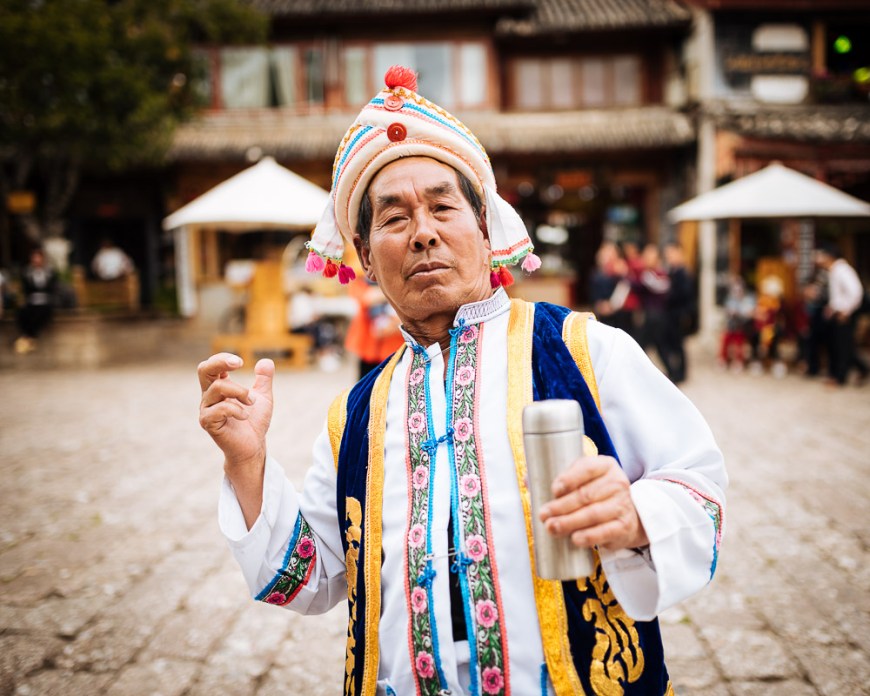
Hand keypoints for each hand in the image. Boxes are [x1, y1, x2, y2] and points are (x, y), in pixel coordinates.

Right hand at [198, 354, 274, 526]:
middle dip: (221, 362)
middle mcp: (209, 396)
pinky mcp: (208, 422)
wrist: (253, 446)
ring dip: (240, 392)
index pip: (213, 365)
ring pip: (218, 387)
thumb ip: (264, 379)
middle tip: (239, 363)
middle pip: (204, 369)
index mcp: (219, 387)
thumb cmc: (254, 422)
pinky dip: (236, 409)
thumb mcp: (263, 397)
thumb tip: (266, 361)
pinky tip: (245, 416)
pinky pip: (220, 408)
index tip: (241, 361)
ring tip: (251, 403)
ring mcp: (206, 409)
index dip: (223, 358)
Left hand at [538, 455, 647, 551]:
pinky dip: (588, 536)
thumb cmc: (597, 494)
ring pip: (592, 514)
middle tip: (543, 515)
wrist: (627, 515)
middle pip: (585, 494)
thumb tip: (526, 480)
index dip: (569, 478)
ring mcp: (622, 505)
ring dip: (569, 522)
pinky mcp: (624, 526)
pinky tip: (574, 539)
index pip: (587, 468)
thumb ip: (558, 479)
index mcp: (605, 466)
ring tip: (552, 528)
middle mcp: (616, 483)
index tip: (554, 490)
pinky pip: (604, 532)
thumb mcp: (583, 480)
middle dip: (561, 506)